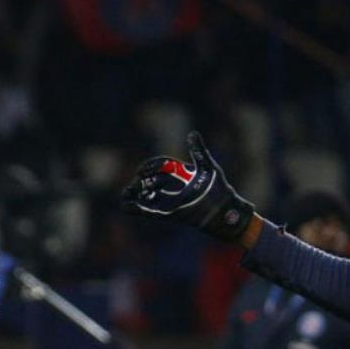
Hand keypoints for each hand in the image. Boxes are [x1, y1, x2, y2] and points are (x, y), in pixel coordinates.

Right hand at [122, 131, 253, 240]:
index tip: (142, 169)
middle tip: (136, 180)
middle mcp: (175, 188)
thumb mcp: (207, 166)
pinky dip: (137, 209)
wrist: (223, 210)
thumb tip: (191, 133)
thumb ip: (198, 151)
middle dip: (141, 180)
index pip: (162, 167)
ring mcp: (171, 202)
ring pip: (148, 197)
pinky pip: (150, 212)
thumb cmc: (218, 189)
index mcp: (182, 175)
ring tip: (126, 193)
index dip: (151, 167)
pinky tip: (126, 205)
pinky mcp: (170, 214)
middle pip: (152, 182)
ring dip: (135, 194)